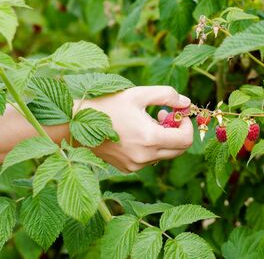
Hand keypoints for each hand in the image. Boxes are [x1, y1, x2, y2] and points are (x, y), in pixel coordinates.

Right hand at [77, 86, 193, 172]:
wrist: (76, 124)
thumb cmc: (107, 105)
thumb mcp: (138, 94)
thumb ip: (167, 95)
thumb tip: (187, 103)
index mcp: (150, 139)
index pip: (186, 140)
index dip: (187, 125)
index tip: (178, 113)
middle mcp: (145, 157)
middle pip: (178, 150)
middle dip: (176, 131)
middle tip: (161, 114)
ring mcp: (136, 165)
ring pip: (164, 154)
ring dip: (162, 138)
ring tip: (145, 121)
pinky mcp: (127, 168)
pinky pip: (149, 159)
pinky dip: (149, 147)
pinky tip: (134, 133)